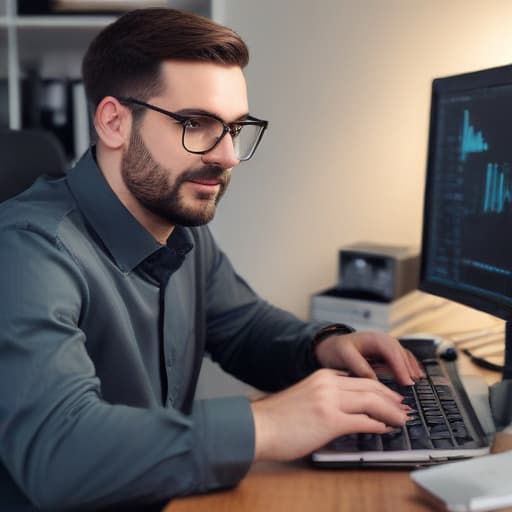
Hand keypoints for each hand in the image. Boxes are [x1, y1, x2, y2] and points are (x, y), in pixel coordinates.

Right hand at [251, 368, 410, 461]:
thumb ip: (325, 396)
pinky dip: (377, 425)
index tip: (389, 397)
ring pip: (371, 400)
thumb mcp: (305, 396)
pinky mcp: (330, 420)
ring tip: (401, 419)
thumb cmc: (278, 417)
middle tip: (403, 407)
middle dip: (391, 397)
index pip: (359, 378)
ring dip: (390, 411)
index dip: (379, 388)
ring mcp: (329, 401)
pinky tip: (385, 428)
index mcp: (322, 376)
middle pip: (370, 386)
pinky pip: (363, 421)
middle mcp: (328, 383)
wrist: (259, 426)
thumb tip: (346, 408)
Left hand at [314, 331, 423, 385]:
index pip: (391, 351)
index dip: (400, 367)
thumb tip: (374, 380)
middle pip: (401, 353)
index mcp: (373, 339)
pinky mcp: (386, 355)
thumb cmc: (336, 350)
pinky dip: (410, 367)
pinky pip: (402, 359)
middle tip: (414, 386)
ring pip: (403, 356)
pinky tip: (415, 376)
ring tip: (418, 383)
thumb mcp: (344, 356)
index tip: (406, 381)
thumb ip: (359, 366)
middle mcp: (383, 341)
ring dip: (411, 368)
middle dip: (408, 369)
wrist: (330, 347)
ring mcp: (386, 347)